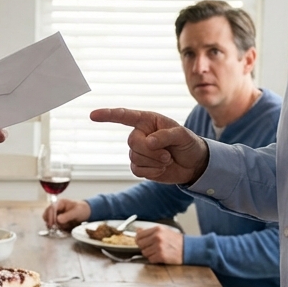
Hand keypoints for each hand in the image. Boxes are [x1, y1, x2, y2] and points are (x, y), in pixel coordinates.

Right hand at [44, 198, 90, 229]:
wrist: (85, 213)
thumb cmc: (81, 209)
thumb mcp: (76, 212)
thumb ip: (67, 215)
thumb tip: (57, 220)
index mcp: (60, 203)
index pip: (51, 208)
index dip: (50, 216)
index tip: (51, 224)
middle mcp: (56, 208)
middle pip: (46, 214)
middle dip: (50, 222)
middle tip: (55, 228)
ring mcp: (56, 215)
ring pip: (49, 221)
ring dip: (55, 226)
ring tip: (64, 226)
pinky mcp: (57, 221)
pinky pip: (54, 225)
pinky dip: (57, 228)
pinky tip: (64, 228)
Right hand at [90, 108, 209, 184]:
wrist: (194, 165)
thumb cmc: (189, 144)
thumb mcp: (183, 135)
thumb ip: (166, 136)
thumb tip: (150, 142)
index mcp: (148, 120)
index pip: (125, 116)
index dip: (108, 115)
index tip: (93, 115)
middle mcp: (141, 134)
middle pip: (132, 142)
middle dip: (150, 151)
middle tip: (168, 154)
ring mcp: (139, 151)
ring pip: (134, 158)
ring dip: (154, 162)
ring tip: (167, 160)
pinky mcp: (141, 166)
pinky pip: (137, 170)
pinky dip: (151, 171)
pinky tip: (162, 168)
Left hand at [135, 224, 184, 264]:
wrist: (188, 249)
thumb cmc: (177, 241)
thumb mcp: (164, 231)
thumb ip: (150, 231)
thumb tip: (138, 230)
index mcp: (157, 229)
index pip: (139, 235)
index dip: (139, 239)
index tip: (141, 242)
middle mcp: (157, 237)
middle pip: (140, 244)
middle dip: (144, 247)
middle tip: (152, 248)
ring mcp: (159, 247)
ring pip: (144, 253)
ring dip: (150, 254)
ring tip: (158, 252)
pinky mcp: (161, 256)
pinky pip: (150, 259)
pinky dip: (154, 259)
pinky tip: (161, 256)